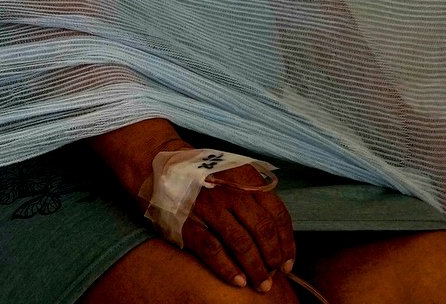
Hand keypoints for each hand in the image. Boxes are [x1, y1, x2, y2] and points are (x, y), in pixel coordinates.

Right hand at [89, 120, 296, 290]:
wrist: (157, 160)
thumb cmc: (201, 171)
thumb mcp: (233, 170)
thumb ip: (255, 193)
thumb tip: (276, 230)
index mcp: (246, 177)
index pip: (277, 215)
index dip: (286, 242)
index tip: (288, 262)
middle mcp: (230, 190)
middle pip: (262, 231)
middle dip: (273, 258)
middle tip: (274, 276)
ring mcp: (208, 206)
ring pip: (241, 243)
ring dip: (255, 268)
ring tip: (260, 284)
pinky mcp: (187, 221)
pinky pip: (213, 250)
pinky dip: (228, 268)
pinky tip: (237, 280)